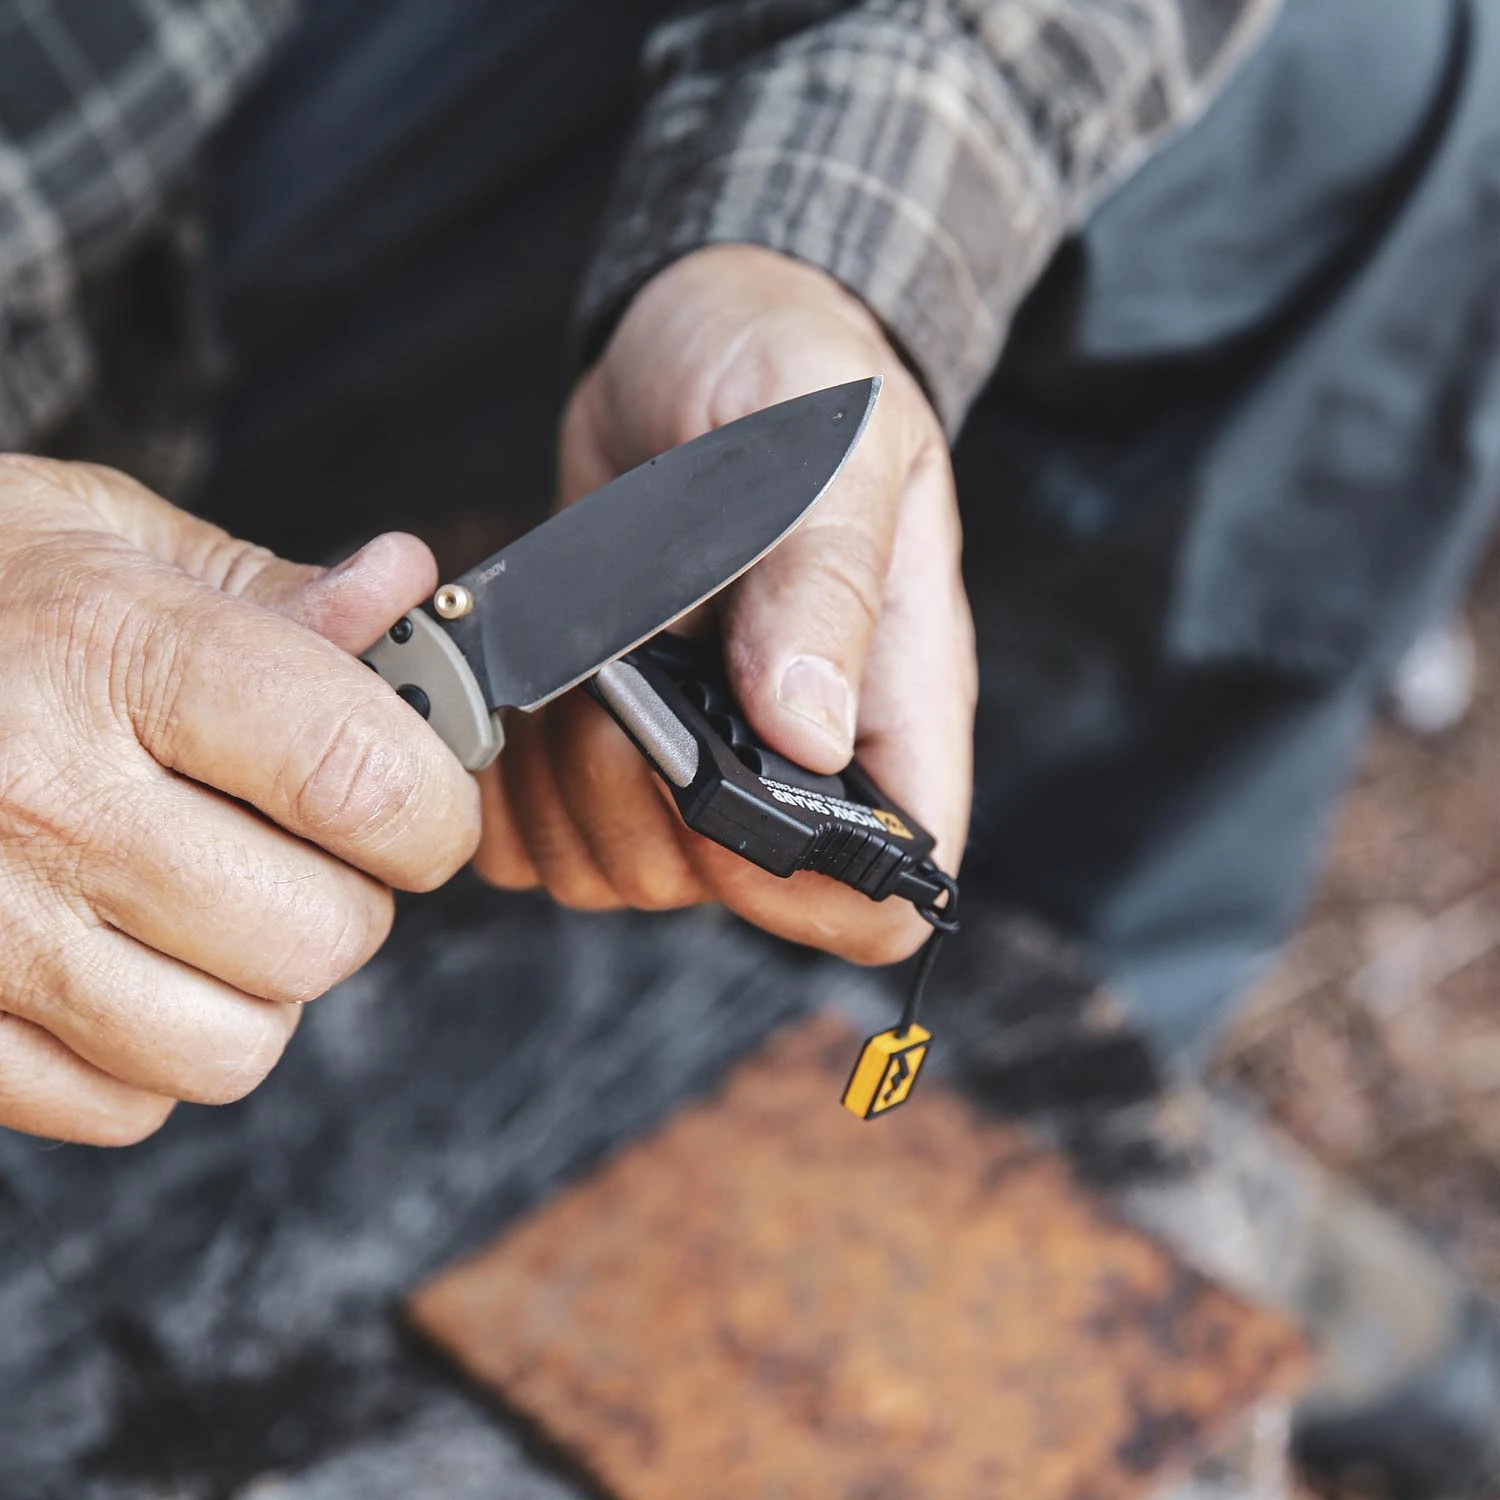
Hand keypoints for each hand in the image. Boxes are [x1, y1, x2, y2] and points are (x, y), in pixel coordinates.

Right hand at [0, 458, 478, 1144]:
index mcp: (108, 652)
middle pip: (318, 934)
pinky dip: (158, 1049)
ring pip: (234, 1045)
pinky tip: (123, 956)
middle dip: (354, 895)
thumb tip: (400, 594)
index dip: (436, 806)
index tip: (428, 802)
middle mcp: (39, 800)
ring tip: (214, 898)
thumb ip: (269, 588)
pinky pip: (123, 1104)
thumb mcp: (101, 534)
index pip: (359, 774)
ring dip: (262, 983)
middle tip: (306, 841)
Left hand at [474, 245, 975, 963]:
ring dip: (563, 790)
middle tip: (617, 692)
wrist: (700, 338)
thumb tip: (807, 731)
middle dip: (646, 810)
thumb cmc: (793, 371)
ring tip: (566, 672)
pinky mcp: (605, 739)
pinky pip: (539, 832)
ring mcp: (696, 755)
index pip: (885, 890)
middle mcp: (794, 754)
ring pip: (618, 872)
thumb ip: (825, 578)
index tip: (726, 801)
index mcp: (888, 706)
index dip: (809, 889)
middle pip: (725, 894)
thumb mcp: (832, 443)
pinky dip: (506, 788)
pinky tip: (515, 693)